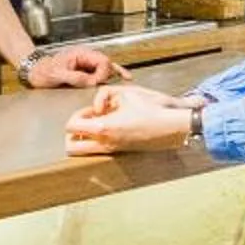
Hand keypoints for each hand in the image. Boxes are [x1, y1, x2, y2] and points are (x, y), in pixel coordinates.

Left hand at [24, 48, 128, 89]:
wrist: (33, 72)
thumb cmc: (42, 72)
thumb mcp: (56, 75)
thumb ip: (75, 77)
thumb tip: (92, 82)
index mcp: (81, 54)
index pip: (101, 61)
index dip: (103, 73)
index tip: (98, 84)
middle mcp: (86, 57)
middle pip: (107, 63)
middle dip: (112, 73)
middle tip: (118, 84)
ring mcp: (85, 64)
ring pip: (106, 68)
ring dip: (114, 74)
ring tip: (126, 81)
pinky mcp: (84, 71)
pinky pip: (100, 72)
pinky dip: (109, 76)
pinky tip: (120, 79)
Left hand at [65, 84, 197, 157]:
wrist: (173, 126)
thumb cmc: (153, 108)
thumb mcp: (127, 92)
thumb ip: (104, 94)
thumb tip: (96, 106)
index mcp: (103, 128)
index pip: (71, 126)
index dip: (77, 115)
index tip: (92, 109)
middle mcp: (105, 143)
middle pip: (71, 147)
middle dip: (72, 134)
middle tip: (86, 122)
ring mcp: (113, 150)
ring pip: (84, 152)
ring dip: (85, 138)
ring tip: (99, 125)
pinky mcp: (121, 152)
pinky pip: (100, 149)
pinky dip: (99, 140)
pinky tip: (115, 127)